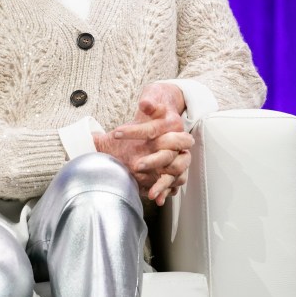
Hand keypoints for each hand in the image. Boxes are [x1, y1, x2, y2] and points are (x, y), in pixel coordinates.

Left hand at [95, 83, 192, 204]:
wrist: (170, 107)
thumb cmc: (159, 103)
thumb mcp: (154, 96)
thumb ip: (150, 102)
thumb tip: (145, 103)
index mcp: (172, 124)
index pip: (152, 129)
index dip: (135, 132)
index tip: (116, 133)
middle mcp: (178, 141)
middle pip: (169, 154)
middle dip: (153, 161)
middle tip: (135, 166)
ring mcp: (179, 155)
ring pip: (176, 171)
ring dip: (162, 182)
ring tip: (149, 193)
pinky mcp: (175, 167)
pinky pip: (174, 181)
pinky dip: (167, 191)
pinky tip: (157, 199)